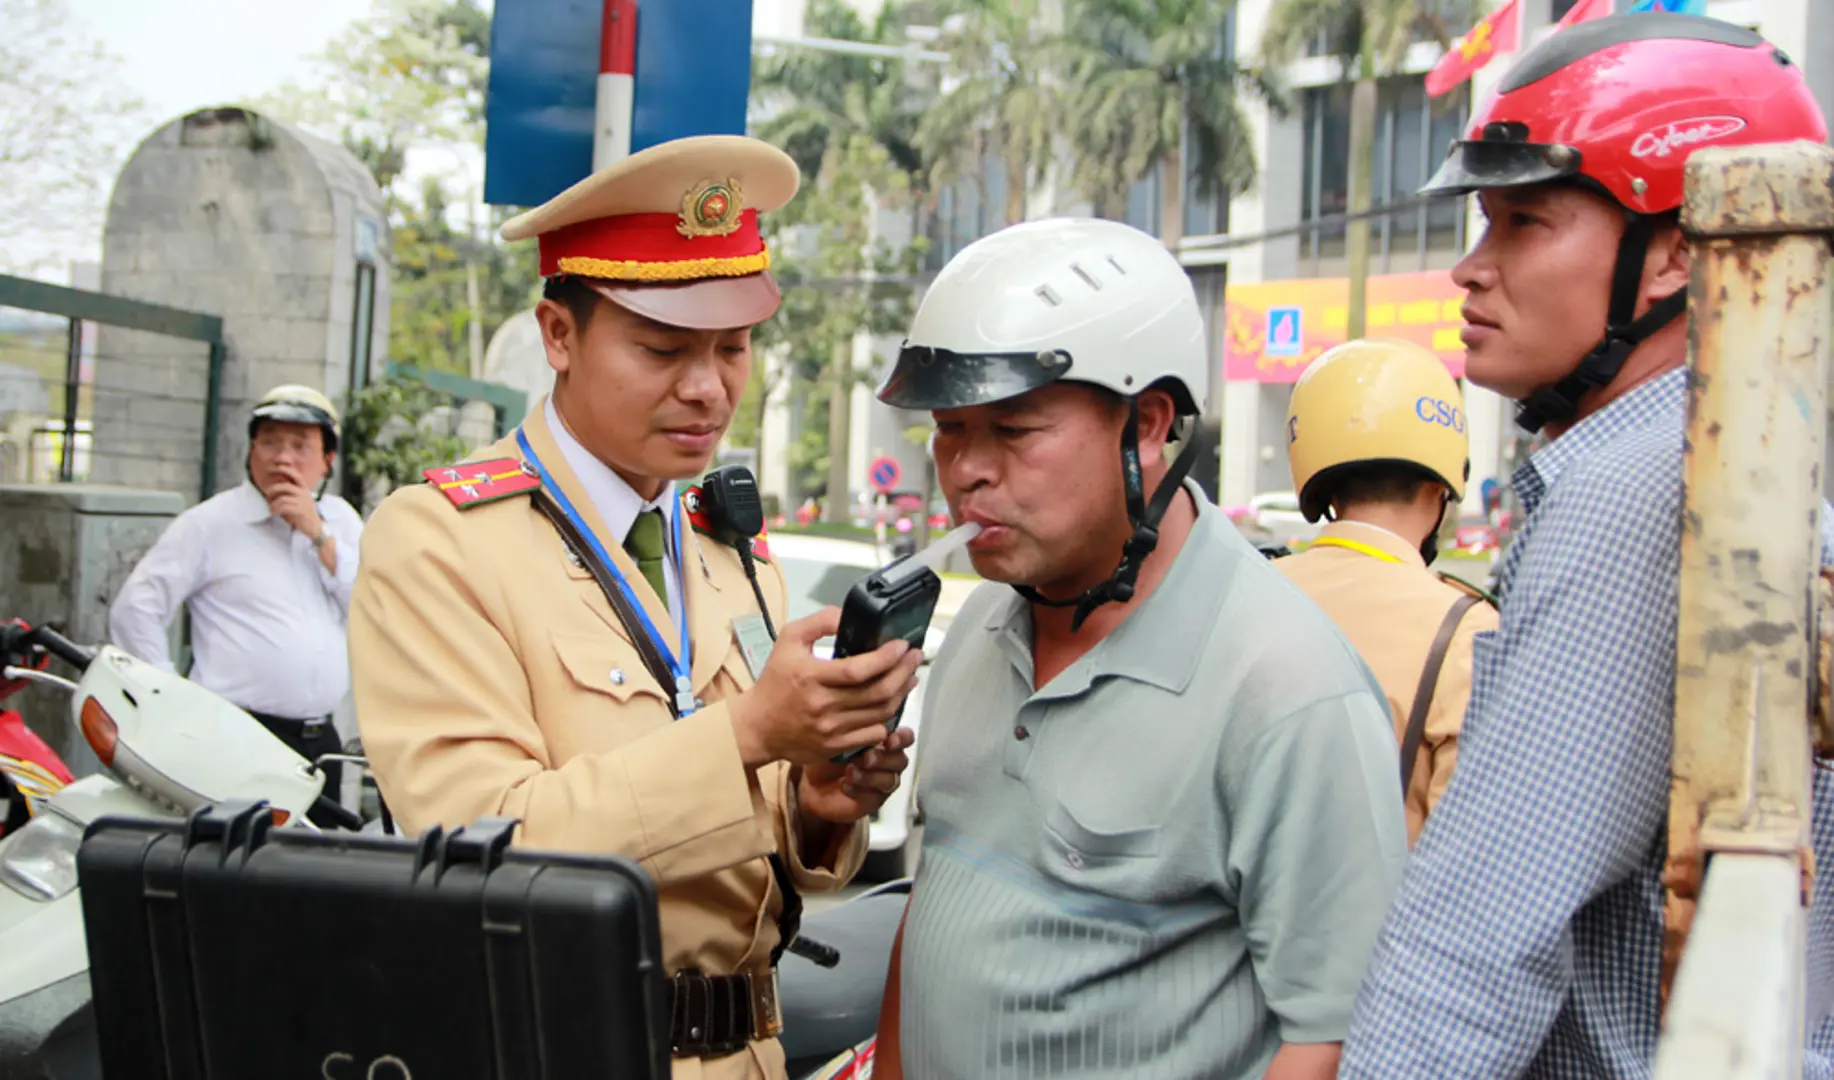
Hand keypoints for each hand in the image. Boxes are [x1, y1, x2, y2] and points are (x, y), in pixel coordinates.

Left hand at [265, 475, 321, 537]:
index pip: (295, 474)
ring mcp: (302, 502)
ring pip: (282, 498)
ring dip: (273, 503)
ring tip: (271, 507)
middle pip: (286, 486)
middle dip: (273, 489)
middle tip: (267, 494)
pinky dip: (275, 510)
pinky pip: (283, 508)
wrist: (314, 526)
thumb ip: (289, 491)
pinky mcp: (300, 511)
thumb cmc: (303, 512)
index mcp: (303, 488)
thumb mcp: (299, 498)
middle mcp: (303, 493)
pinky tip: (274, 512)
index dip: (283, 469)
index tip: (272, 467)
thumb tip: (272, 488)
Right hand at [728, 607, 921, 768]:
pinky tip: (891, 703)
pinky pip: (874, 735)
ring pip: (881, 714)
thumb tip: (848, 616)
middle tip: (914, 658)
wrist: (757, 726)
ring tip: (909, 677)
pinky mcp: (836, 747)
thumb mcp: (789, 639)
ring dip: (901, 693)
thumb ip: (820, 622)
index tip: (902, 646)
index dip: (887, 657)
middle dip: (904, 672)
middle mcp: (823, 705)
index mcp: (811, 677)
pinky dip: (887, 718)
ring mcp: (831, 730)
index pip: (859, 669)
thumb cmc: (774, 681)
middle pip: (878, 692)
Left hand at [798, 727, 914, 823]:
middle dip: (883, 758)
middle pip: (900, 760)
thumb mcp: (836, 739)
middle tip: (866, 757)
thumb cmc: (828, 756)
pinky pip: (874, 797)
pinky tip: (845, 785)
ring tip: (850, 772)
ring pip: (889, 780)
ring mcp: (882, 782)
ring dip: (870, 776)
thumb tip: (858, 723)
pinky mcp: (873, 801)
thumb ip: (853, 732)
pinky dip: (859, 791)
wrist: (812, 784)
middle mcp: (888, 762)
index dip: (901, 738)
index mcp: (884, 741)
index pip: (905, 737)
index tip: (888, 739)